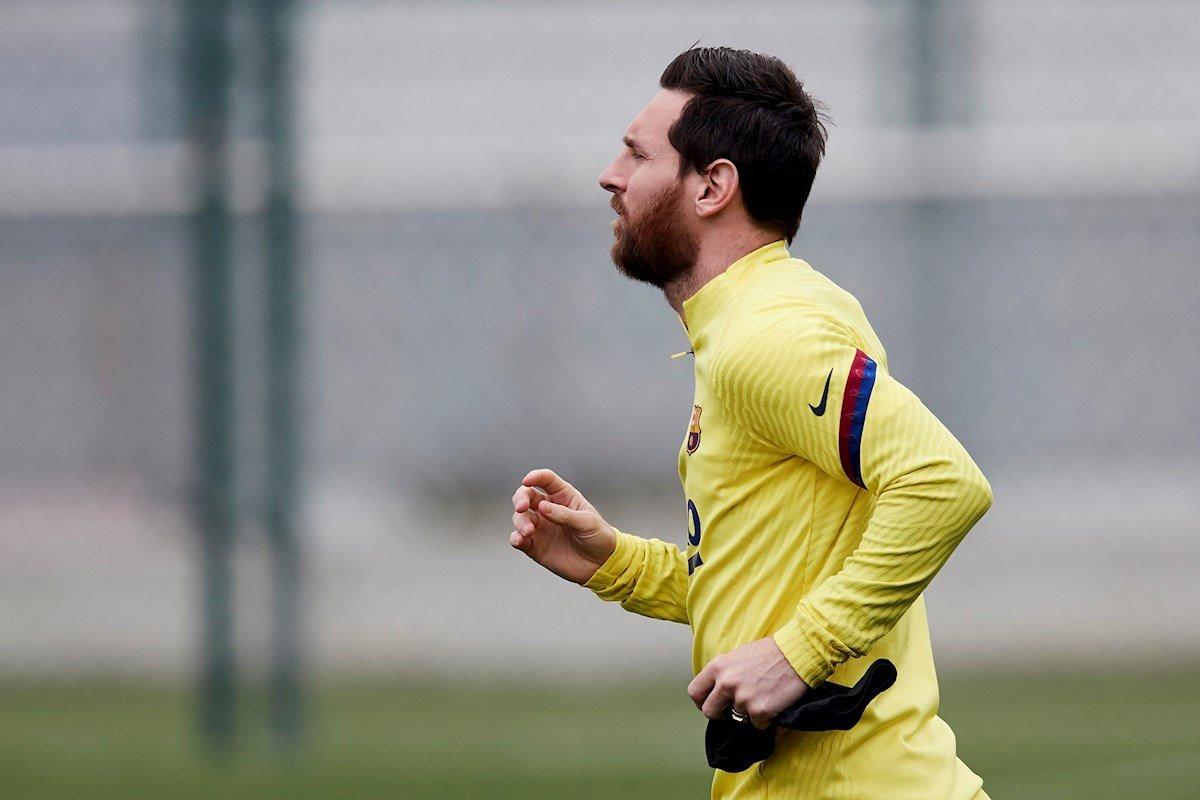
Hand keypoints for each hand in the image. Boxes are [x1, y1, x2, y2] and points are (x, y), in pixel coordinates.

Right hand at [510, 468, 616, 584]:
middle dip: (520, 498)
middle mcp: (548, 509)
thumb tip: (542, 507)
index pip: (545, 479)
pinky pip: (518, 539)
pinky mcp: (535, 545)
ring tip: (529, 531)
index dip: (535, 477)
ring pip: (520, 517)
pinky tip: (520, 540)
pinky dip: (515, 538)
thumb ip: (564, 515)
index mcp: (563, 496)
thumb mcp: (587, 522)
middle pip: (526, 495)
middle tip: (522, 507)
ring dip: (520, 521)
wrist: (601, 564)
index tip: (526, 481)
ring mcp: (540, 527)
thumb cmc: (598, 536)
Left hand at [687, 637, 808, 729]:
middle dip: (720, 715)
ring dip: (748, 713)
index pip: (694, 692)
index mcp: (718, 666)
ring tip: (762, 696)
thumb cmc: (770, 653)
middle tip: (733, 711)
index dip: (702, 702)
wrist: (797, 654)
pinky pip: (756, 725)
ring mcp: (742, 698)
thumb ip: (724, 673)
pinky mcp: (759, 710)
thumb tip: (717, 691)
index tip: (712, 704)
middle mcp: (726, 683)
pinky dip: (764, 719)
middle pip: (709, 711)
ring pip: (736, 718)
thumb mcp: (738, 655)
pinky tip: (772, 703)